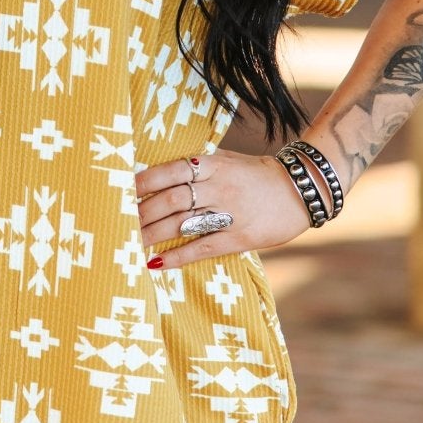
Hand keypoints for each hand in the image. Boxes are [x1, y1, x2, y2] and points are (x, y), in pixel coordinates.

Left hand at [135, 149, 311, 269]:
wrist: (303, 190)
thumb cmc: (258, 175)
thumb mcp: (229, 161)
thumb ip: (200, 165)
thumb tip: (163, 170)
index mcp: (214, 164)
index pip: (171, 170)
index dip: (145, 181)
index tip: (122, 189)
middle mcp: (219, 187)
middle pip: (171, 199)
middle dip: (142, 212)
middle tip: (119, 220)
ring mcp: (230, 213)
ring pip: (182, 224)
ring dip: (152, 234)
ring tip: (129, 242)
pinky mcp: (240, 238)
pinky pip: (202, 247)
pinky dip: (177, 256)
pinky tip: (157, 262)